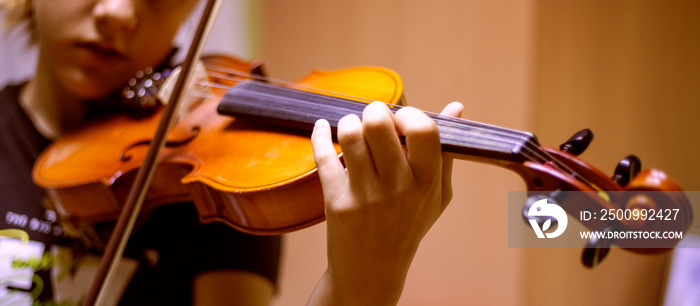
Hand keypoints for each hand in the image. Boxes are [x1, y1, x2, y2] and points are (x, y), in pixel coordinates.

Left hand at [308, 101, 462, 304]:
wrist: (373, 270)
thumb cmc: (408, 225)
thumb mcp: (437, 193)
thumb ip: (446, 150)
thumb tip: (457, 106)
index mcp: (427, 182)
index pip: (422, 128)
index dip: (408, 114)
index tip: (400, 121)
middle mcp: (398, 187)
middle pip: (379, 123)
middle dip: (373, 111)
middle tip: (372, 120)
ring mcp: (366, 195)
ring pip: (350, 134)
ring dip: (349, 123)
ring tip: (353, 131)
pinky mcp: (337, 201)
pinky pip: (324, 154)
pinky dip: (319, 133)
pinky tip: (322, 128)